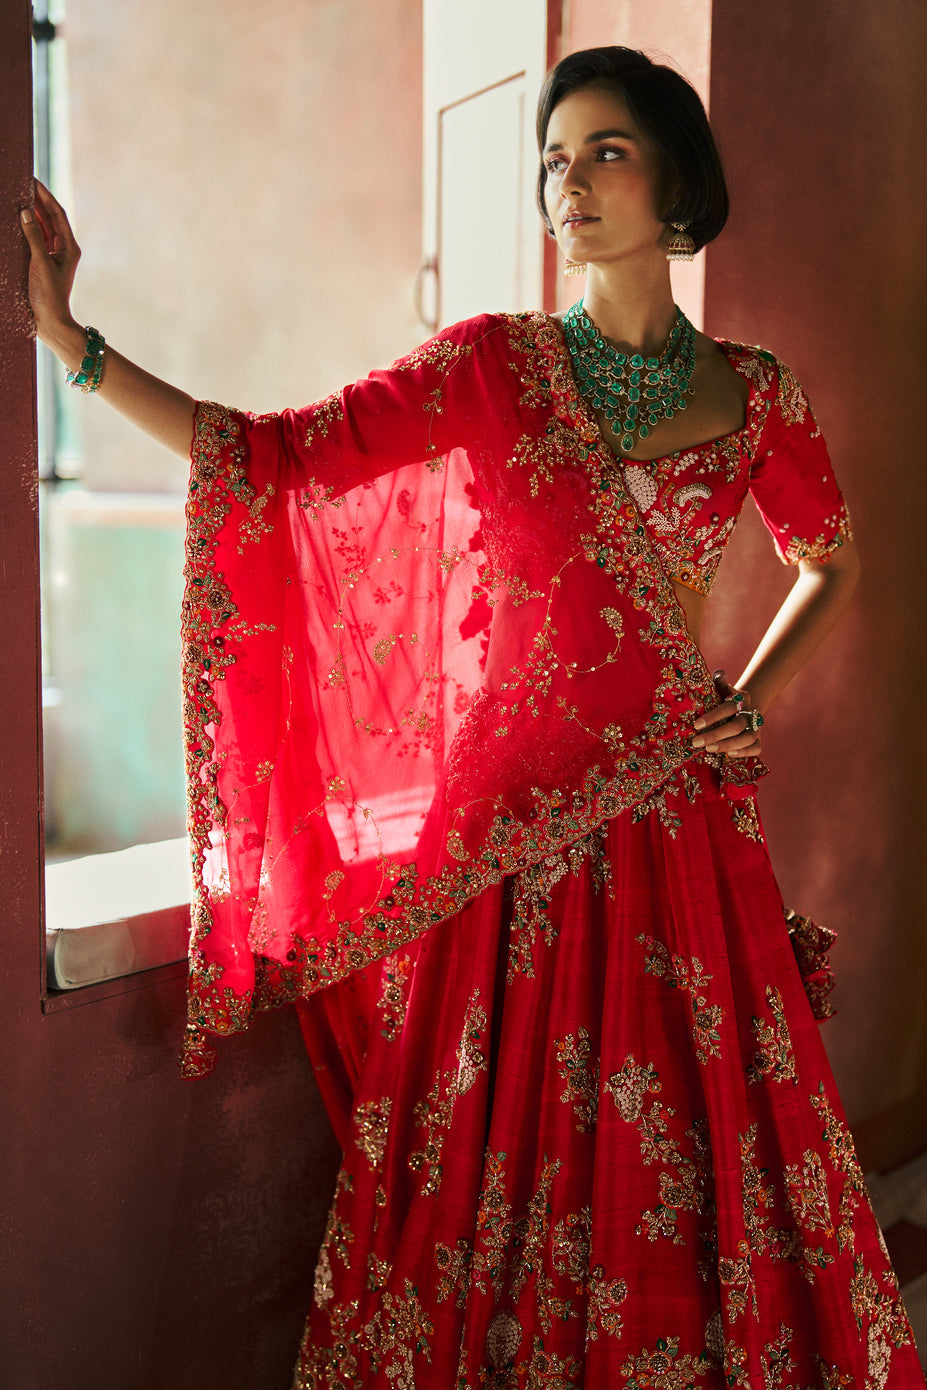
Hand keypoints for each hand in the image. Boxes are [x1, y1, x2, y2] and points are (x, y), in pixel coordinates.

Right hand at [20, 180, 81, 348]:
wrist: (51, 324)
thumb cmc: (48, 296)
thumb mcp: (40, 263)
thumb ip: (33, 236)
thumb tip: (25, 211)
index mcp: (69, 247)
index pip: (56, 213)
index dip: (44, 195)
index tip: (32, 179)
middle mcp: (63, 249)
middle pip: (49, 217)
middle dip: (36, 199)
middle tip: (21, 182)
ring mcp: (53, 256)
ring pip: (42, 227)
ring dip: (31, 211)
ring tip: (17, 194)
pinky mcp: (42, 263)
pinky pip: (35, 239)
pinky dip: (26, 228)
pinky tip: (16, 219)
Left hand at [691, 668, 763, 758]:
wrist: (741, 707)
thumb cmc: (724, 698)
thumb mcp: (720, 688)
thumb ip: (719, 681)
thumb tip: (720, 674)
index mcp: (741, 698)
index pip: (728, 708)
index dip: (713, 717)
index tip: (696, 725)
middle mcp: (749, 712)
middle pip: (737, 726)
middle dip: (716, 735)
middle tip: (697, 742)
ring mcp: (755, 727)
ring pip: (747, 738)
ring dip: (728, 745)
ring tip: (708, 749)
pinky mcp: (758, 740)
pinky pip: (756, 748)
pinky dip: (745, 752)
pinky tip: (730, 755)